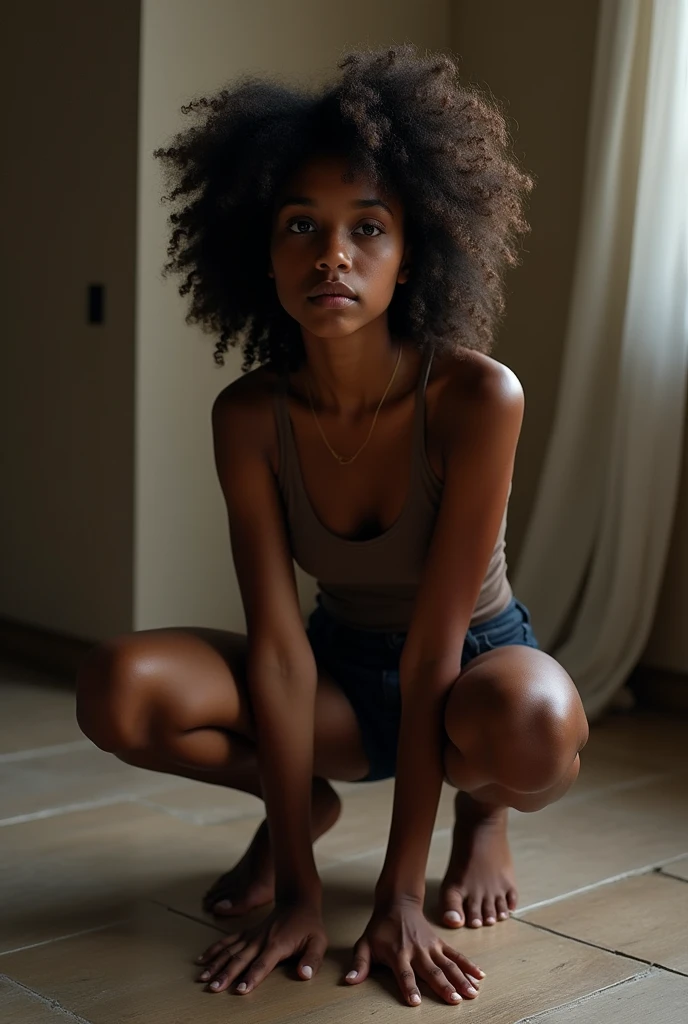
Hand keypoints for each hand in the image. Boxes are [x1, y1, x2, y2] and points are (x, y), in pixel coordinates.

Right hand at [195, 902, 326, 995]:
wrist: (298, 901)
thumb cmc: (309, 924)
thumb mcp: (318, 942)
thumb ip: (312, 959)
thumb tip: (304, 975)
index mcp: (277, 944)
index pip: (262, 964)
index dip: (251, 977)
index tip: (240, 990)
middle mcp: (261, 940)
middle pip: (241, 959)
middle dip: (226, 974)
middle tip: (213, 988)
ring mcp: (252, 936)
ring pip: (231, 950)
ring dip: (216, 963)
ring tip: (203, 977)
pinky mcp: (247, 933)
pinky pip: (228, 940)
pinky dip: (215, 949)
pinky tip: (203, 959)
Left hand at [346, 897, 484, 1006]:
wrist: (398, 903)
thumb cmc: (379, 928)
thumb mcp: (364, 944)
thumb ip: (359, 964)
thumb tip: (350, 981)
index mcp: (398, 954)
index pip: (404, 974)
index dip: (409, 988)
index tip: (415, 1002)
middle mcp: (417, 951)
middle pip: (431, 971)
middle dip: (443, 986)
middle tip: (455, 1000)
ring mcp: (431, 946)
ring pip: (448, 964)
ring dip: (461, 979)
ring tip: (472, 993)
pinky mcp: (440, 943)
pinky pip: (456, 955)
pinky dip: (468, 965)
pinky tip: (480, 976)